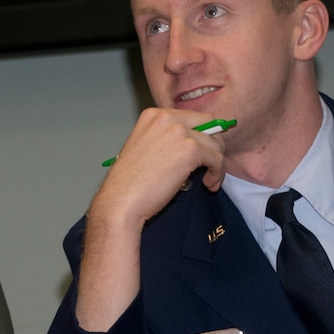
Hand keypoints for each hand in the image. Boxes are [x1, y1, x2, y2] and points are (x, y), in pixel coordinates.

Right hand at [75, 109, 227, 331]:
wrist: (117, 217)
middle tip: (207, 177)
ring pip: (216, 141)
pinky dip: (215, 173)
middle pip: (209, 126)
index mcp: (150, 117)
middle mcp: (161, 116)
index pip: (193, 120)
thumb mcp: (148, 166)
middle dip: (212, 152)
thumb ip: (168, 151)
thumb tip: (202, 144)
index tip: (204, 164)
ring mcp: (173, 130)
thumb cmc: (129, 201)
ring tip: (204, 185)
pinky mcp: (185, 147)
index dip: (204, 142)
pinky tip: (203, 188)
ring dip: (215, 164)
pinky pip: (216, 155)